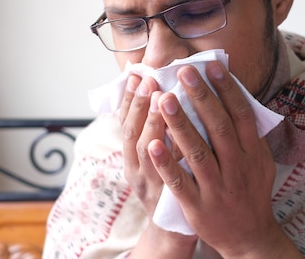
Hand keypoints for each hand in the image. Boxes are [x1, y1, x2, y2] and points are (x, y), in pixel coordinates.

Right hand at [120, 75, 197, 257]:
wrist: (172, 231)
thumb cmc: (167, 185)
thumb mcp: (156, 157)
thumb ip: (158, 128)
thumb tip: (161, 91)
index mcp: (132, 157)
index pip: (125, 122)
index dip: (130, 98)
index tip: (137, 73)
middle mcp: (137, 170)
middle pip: (132, 134)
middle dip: (140, 105)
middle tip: (150, 79)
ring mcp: (153, 185)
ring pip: (147, 152)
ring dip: (152, 124)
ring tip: (162, 99)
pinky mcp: (173, 198)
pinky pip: (172, 174)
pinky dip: (172, 156)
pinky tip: (178, 136)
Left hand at [147, 61, 303, 258]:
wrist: (249, 237)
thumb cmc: (251, 191)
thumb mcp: (260, 161)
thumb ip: (250, 133)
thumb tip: (238, 97)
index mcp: (252, 154)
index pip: (241, 115)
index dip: (227, 89)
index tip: (212, 66)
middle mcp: (237, 168)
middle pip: (219, 128)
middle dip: (201, 98)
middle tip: (184, 72)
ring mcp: (217, 188)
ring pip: (197, 153)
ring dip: (180, 125)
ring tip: (163, 99)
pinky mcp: (198, 207)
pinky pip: (181, 183)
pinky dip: (167, 164)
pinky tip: (152, 144)